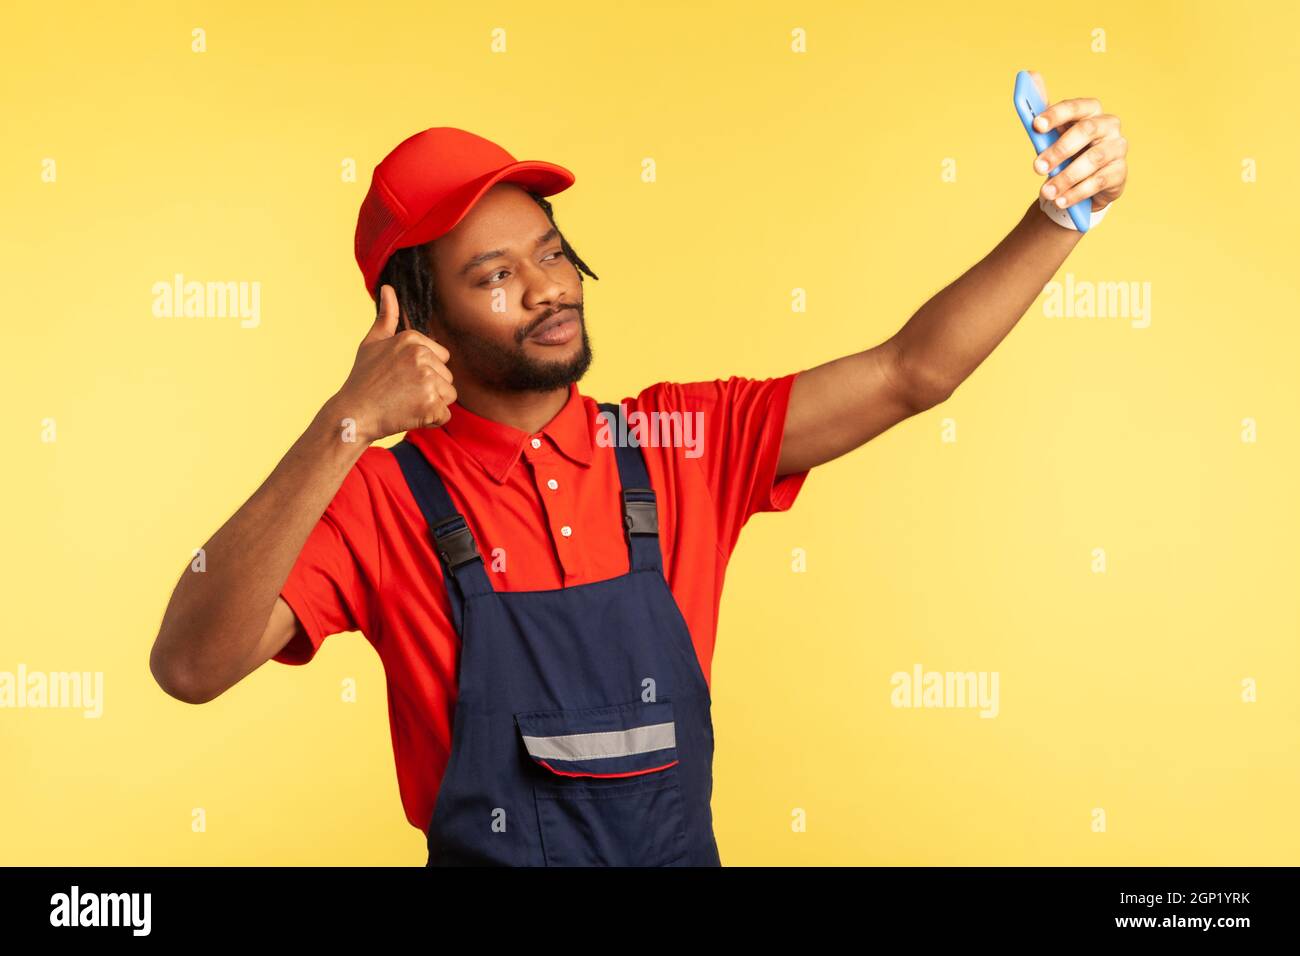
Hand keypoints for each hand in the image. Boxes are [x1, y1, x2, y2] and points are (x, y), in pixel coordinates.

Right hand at [330, 284, 456, 442]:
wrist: (353, 415)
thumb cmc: (363, 380)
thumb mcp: (372, 343)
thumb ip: (387, 316)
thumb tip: (388, 287)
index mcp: (411, 339)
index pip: (442, 357)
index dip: (425, 371)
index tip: (401, 377)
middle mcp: (420, 356)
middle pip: (447, 376)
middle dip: (430, 388)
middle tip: (401, 392)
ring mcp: (427, 380)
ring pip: (448, 395)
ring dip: (432, 404)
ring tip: (405, 403)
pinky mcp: (431, 404)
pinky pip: (444, 414)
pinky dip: (430, 420)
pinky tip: (408, 415)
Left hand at [1027, 71, 1127, 211]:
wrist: (1081, 184)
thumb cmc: (1065, 152)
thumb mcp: (1051, 133)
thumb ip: (1041, 107)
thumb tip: (1029, 74)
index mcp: (1090, 112)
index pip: (1077, 106)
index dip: (1056, 114)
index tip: (1035, 126)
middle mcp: (1109, 126)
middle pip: (1086, 131)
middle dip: (1059, 150)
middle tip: (1037, 167)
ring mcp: (1118, 148)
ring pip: (1094, 159)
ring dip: (1066, 177)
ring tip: (1046, 192)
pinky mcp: (1120, 172)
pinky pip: (1099, 181)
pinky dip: (1077, 192)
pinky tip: (1061, 200)